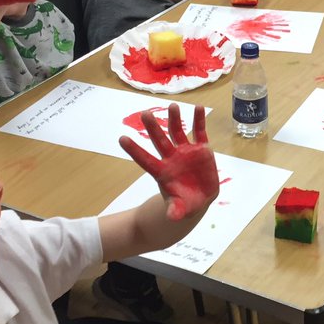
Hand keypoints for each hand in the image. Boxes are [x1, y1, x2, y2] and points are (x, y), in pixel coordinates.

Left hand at [119, 104, 217, 220]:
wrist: (200, 197)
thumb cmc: (185, 203)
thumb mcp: (181, 210)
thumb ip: (176, 211)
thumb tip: (172, 218)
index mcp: (162, 171)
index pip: (145, 159)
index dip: (135, 150)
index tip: (122, 139)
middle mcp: (171, 157)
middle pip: (160, 140)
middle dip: (153, 128)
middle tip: (145, 113)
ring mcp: (186, 151)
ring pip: (178, 132)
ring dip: (175, 119)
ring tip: (173, 106)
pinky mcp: (201, 149)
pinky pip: (199, 132)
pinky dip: (199, 121)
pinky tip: (198, 108)